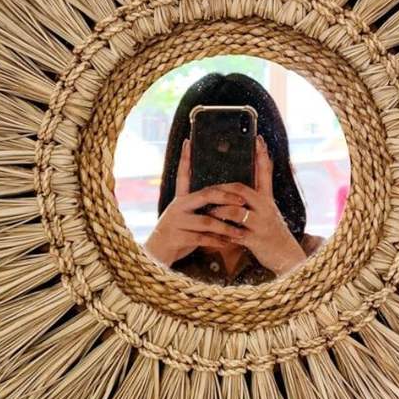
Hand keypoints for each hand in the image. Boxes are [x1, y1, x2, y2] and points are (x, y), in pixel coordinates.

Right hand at [143, 139, 248, 266]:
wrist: (155, 256)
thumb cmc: (177, 236)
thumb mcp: (185, 218)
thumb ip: (198, 208)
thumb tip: (220, 198)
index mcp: (180, 200)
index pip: (183, 175)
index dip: (185, 159)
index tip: (188, 141)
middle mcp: (177, 207)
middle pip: (205, 195)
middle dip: (226, 196)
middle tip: (243, 199)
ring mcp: (176, 222)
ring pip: (207, 220)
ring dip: (226, 226)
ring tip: (241, 231)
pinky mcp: (177, 238)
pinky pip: (202, 238)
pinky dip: (217, 241)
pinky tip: (229, 243)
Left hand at [208, 135, 306, 275]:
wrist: (285, 255)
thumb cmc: (271, 231)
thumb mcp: (268, 211)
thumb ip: (256, 197)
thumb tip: (237, 186)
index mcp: (267, 199)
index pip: (265, 172)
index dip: (261, 155)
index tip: (258, 138)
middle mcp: (265, 208)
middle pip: (241, 189)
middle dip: (222, 188)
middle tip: (207, 189)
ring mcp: (260, 223)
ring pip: (234, 210)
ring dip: (217, 210)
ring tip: (207, 211)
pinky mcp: (255, 239)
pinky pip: (234, 232)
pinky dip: (222, 231)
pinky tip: (213, 231)